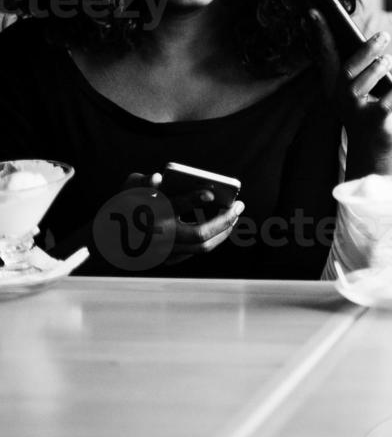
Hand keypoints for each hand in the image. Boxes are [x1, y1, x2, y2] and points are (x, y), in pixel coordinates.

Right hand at [121, 173, 245, 264]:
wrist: (108, 236)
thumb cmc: (124, 203)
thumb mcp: (130, 186)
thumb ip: (145, 180)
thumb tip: (160, 177)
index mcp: (149, 215)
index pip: (174, 208)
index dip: (193, 199)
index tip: (211, 193)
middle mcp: (158, 237)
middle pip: (198, 234)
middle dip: (223, 221)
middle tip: (239, 206)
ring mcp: (164, 251)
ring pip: (202, 247)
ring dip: (223, 231)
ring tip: (234, 216)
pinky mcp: (167, 258)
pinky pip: (197, 250)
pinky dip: (212, 239)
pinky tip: (222, 226)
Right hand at [311, 13, 391, 178]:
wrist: (372, 148)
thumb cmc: (369, 109)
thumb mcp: (361, 88)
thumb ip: (362, 67)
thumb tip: (374, 40)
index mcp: (336, 85)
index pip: (326, 56)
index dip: (320, 35)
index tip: (314, 11)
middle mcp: (341, 98)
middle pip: (347, 70)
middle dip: (365, 51)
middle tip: (383, 35)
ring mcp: (356, 111)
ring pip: (363, 85)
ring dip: (380, 67)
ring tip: (389, 59)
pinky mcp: (374, 122)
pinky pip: (386, 103)